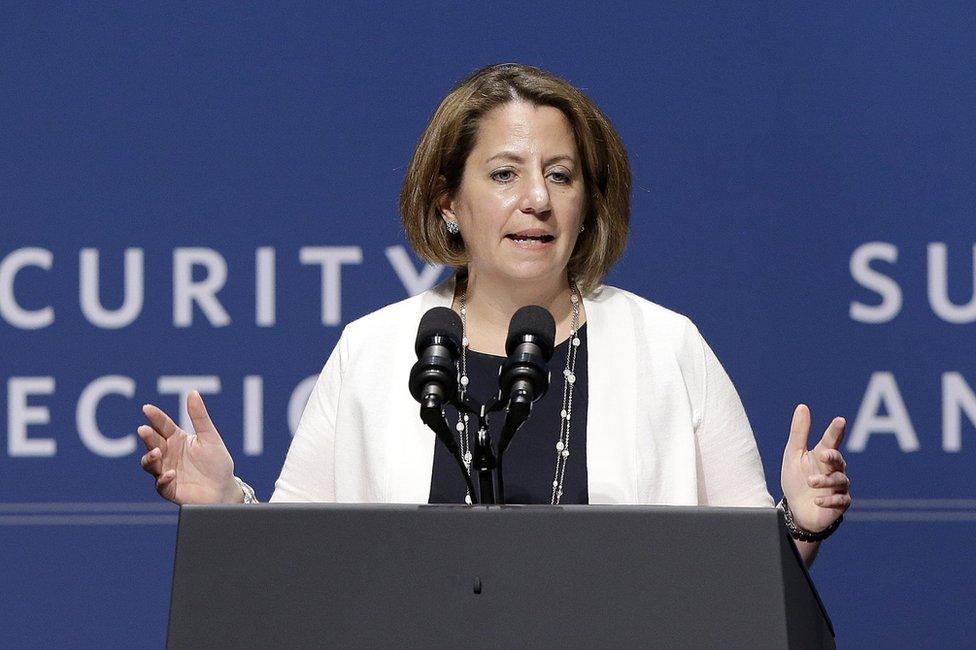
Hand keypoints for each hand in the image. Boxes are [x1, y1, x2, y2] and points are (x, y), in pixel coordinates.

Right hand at [137, 390, 240, 504]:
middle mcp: (168, 454)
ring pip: (150, 464)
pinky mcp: (169, 489)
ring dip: (150, 458)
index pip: (163, 425)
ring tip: (157, 452)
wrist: (224, 488)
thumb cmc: (217, 462)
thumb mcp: (210, 437)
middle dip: (147, 437)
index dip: (155, 417)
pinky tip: (171, 474)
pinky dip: (163, 479)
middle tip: (144, 430)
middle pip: (153, 443)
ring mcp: (166, 471)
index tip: (147, 408)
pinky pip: (161, 485)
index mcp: (177, 439)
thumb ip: (199, 417)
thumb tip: (192, 392)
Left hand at [780, 404, 851, 532]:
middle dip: (832, 457)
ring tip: (810, 482)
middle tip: (823, 455)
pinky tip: (817, 500)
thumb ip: (799, 432)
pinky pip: (840, 501)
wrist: (796, 509)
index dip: (836, 430)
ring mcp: (839, 487)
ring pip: (839, 481)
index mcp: (823, 454)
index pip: (831, 440)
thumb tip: (803, 406)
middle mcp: (834, 469)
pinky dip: (829, 500)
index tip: (840, 420)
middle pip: (838, 460)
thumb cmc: (797, 479)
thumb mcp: (793, 454)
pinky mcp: (840, 504)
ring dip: (825, 481)